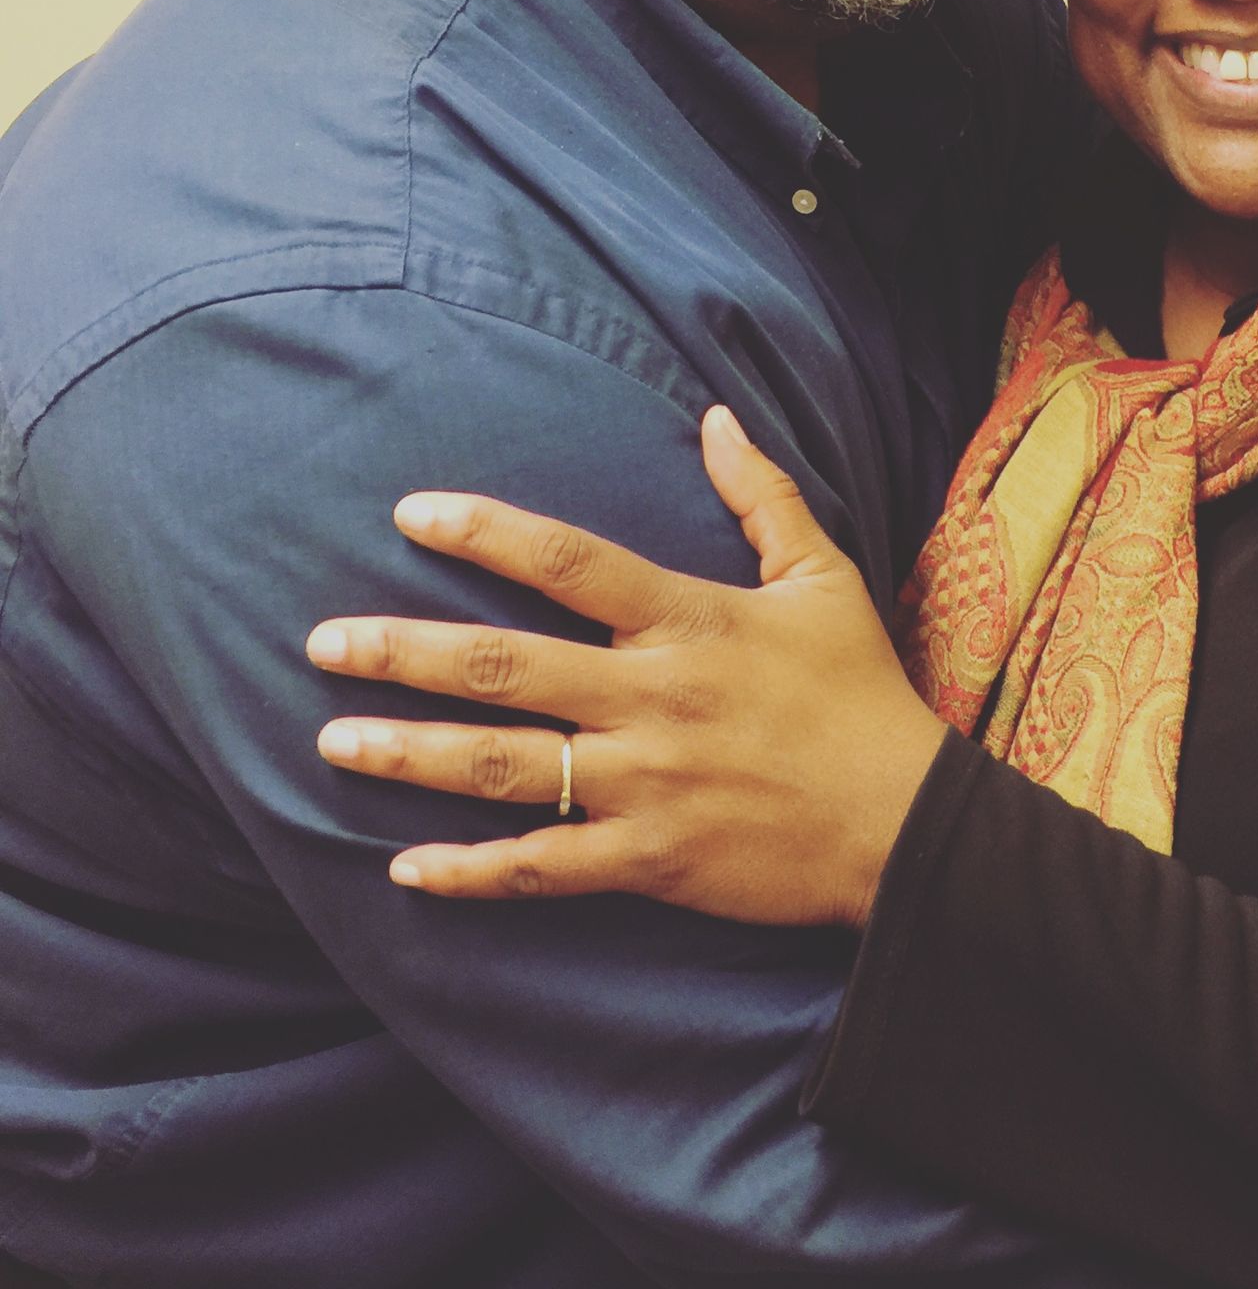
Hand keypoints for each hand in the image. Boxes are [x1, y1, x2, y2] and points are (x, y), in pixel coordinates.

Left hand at [309, 406, 947, 925]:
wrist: (905, 823)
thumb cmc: (862, 692)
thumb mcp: (824, 578)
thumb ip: (764, 496)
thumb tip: (717, 416)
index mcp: (690, 622)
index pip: (569, 563)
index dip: (486, 532)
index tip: (411, 512)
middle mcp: (653, 699)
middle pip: (505, 666)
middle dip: (403, 651)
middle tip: (321, 643)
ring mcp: (646, 784)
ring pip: (503, 766)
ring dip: (410, 753)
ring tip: (332, 739)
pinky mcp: (651, 860)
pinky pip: (543, 868)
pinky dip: (471, 872)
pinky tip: (405, 868)